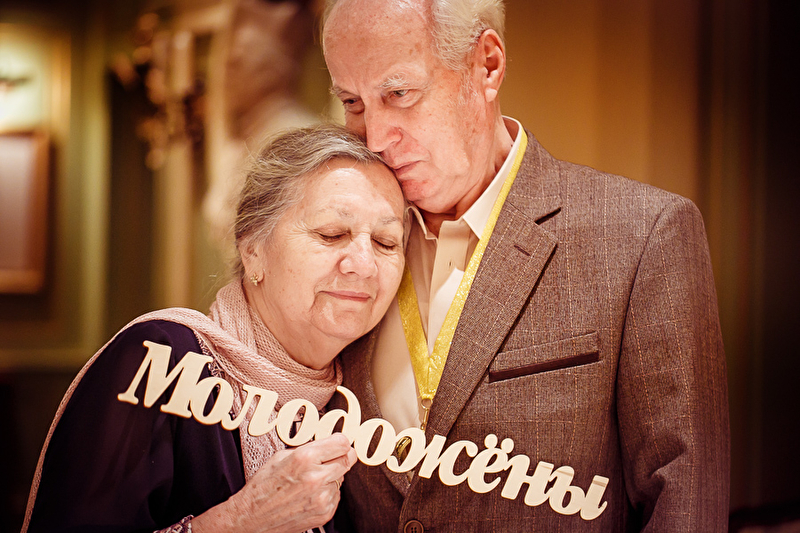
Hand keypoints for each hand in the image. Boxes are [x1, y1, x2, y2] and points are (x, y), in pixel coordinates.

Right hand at [192, 433, 355, 532]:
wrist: (252, 517)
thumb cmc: (264, 485)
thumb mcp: (282, 456)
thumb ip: (309, 448)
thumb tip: (329, 444)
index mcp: (305, 458)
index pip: (342, 444)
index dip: (341, 442)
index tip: (338, 443)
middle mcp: (316, 478)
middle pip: (348, 459)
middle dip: (341, 456)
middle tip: (331, 458)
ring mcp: (322, 498)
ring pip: (342, 478)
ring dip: (332, 476)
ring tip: (311, 480)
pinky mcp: (324, 513)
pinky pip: (336, 495)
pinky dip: (327, 493)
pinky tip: (310, 494)